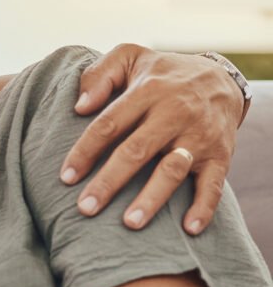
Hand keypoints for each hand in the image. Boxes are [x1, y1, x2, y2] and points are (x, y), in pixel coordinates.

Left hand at [60, 45, 241, 233]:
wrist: (221, 76)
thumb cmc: (161, 73)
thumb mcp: (130, 57)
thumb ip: (100, 74)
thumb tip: (80, 106)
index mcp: (147, 91)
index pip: (109, 124)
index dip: (85, 151)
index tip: (65, 177)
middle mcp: (174, 113)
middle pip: (136, 151)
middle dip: (109, 181)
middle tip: (85, 208)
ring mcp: (198, 136)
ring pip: (172, 170)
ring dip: (151, 198)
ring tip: (129, 223)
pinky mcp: (221, 154)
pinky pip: (214, 183)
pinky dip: (204, 207)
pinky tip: (188, 229)